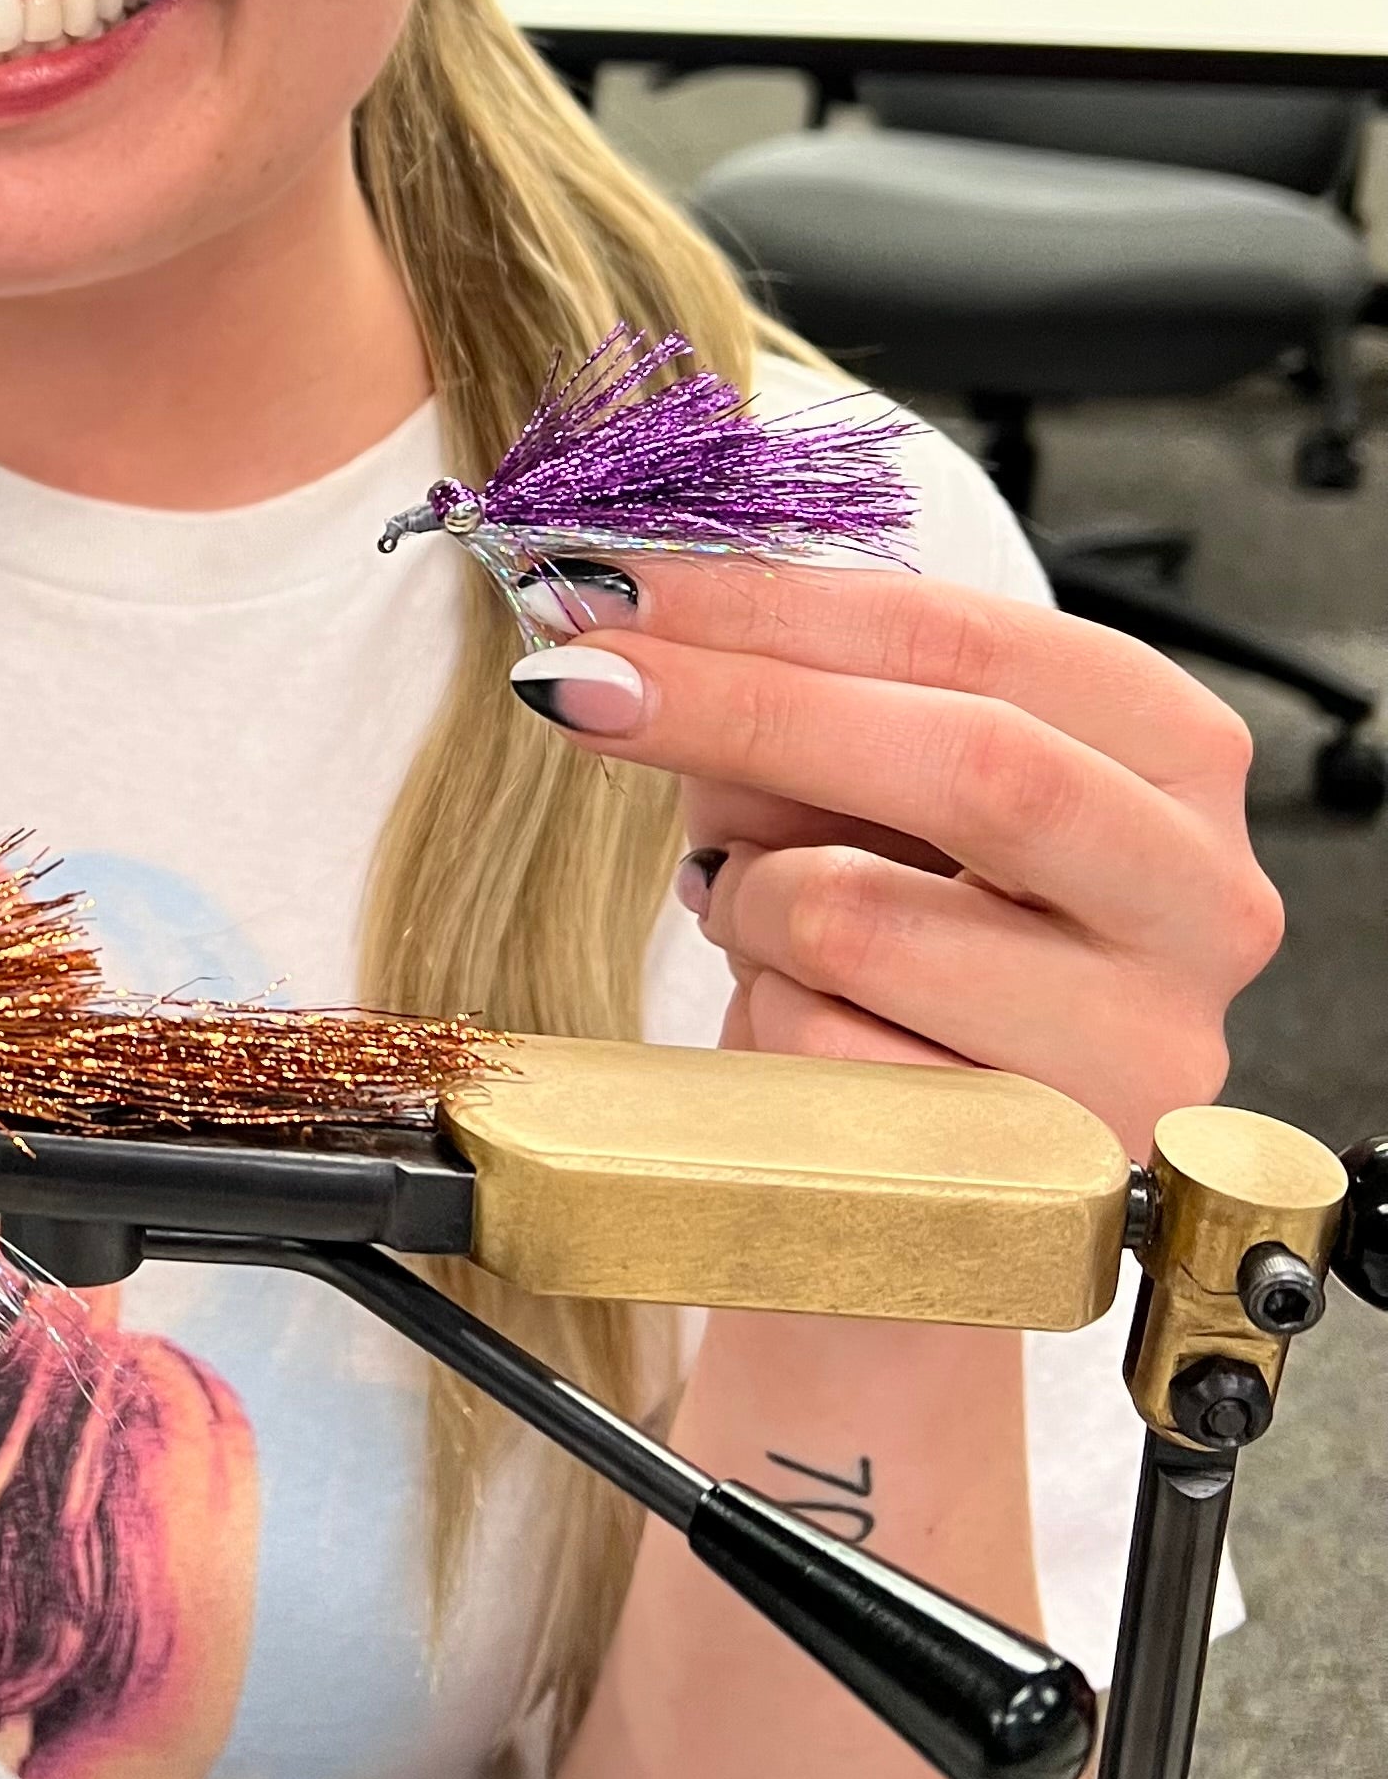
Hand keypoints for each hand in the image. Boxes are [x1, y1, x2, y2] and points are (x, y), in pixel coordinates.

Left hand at [506, 562, 1282, 1155]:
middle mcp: (1200, 899)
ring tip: (754, 922)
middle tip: (577, 682)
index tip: (613, 582)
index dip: (776, 604)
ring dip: (746, 906)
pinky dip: (758, 1026)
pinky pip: (823, 1056)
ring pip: (864, 920)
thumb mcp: (851, 794)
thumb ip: (787, 695)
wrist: (903, 1196)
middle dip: (739, 707)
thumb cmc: (889, 957)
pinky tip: (797, 1037)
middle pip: (967, 762)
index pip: (972, 641)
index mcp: (1171, 756)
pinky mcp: (1049, 1177)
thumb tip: (620, 613)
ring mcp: (1139, 1048)